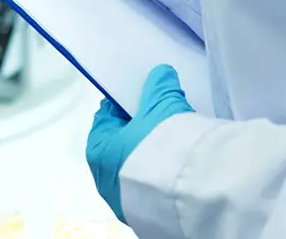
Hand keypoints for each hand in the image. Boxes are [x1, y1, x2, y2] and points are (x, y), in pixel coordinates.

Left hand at [86, 64, 194, 222]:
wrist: (188, 196)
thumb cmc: (161, 146)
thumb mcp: (161, 106)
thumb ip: (159, 86)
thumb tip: (161, 73)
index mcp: (97, 148)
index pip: (106, 116)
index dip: (124, 103)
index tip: (141, 96)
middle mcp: (103, 177)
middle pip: (121, 141)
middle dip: (139, 128)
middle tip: (161, 116)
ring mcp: (123, 199)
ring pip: (136, 165)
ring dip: (150, 152)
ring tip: (173, 138)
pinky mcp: (145, 213)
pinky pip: (150, 184)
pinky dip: (160, 172)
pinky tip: (177, 163)